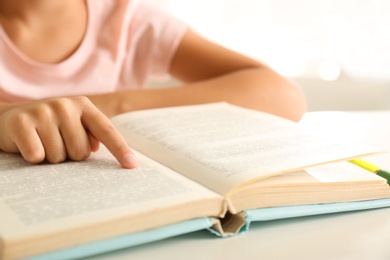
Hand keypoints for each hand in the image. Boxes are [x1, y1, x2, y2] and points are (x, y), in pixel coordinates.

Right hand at [0, 96, 137, 167]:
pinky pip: (38, 157)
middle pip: (81, 153)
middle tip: (55, 143)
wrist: (7, 118)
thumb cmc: (48, 127)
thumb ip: (90, 134)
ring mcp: (43, 112)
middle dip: (69, 156)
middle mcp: (65, 105)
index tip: (132, 166)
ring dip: (51, 157)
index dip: (121, 150)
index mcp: (83, 106)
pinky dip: (33, 158)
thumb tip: (98, 147)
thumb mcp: (72, 125)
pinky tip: (27, 145)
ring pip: (59, 157)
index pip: (107, 131)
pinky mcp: (21, 122)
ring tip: (42, 142)